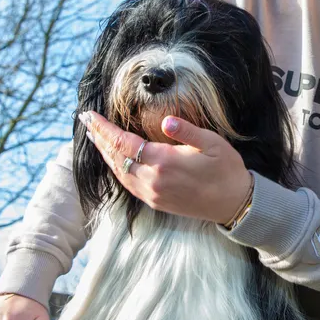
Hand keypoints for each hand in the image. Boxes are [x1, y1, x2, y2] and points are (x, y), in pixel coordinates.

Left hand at [81, 111, 251, 224]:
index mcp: (164, 162)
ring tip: (94, 136)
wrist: (234, 204)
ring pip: (118, 173)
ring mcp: (152, 194)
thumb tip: (166, 120)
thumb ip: (187, 131)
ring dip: (104, 154)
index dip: (105, 128)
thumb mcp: (212, 143)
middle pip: (115, 158)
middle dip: (99, 138)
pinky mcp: (155, 202)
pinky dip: (115, 169)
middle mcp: (153, 181)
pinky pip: (127, 184)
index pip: (124, 143)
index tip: (91, 115)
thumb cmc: (226, 169)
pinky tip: (112, 159)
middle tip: (85, 120)